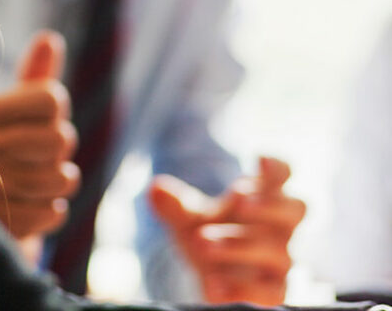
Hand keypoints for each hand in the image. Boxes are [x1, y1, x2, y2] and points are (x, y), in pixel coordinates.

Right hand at [0, 30, 79, 240]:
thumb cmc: (5, 158)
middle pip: (61, 138)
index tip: (39, 125)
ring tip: (43, 186)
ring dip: (59, 186)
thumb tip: (48, 38)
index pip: (52, 98)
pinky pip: (51, 213)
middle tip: (44, 162)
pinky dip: (51, 213)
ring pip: (60, 179)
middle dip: (62, 155)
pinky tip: (35, 209)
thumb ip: (35, 79)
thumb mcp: (20, 116)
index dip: (57, 115)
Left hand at [149, 156, 305, 305]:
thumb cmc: (212, 232)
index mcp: (265, 196)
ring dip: (239, 245)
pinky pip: (271, 292)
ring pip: (278, 252)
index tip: (258, 159)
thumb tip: (154, 189)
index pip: (284, 174)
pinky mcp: (276, 289)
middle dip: (269, 203)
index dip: (277, 167)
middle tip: (237, 198)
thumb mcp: (189, 216)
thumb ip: (176, 204)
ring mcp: (281, 258)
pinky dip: (241, 289)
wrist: (214, 274)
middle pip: (296, 209)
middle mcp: (281, 226)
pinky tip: (212, 285)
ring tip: (202, 241)